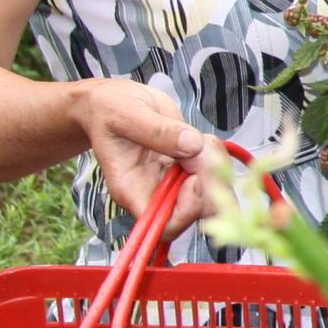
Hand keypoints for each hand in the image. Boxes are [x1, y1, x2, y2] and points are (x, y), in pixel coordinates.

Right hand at [70, 78, 226, 246]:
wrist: (114, 102)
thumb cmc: (109, 110)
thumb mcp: (128, 115)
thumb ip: (158, 131)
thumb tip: (192, 145)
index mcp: (132, 190)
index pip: (165, 225)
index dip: (189, 210)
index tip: (195, 178)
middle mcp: (154, 193)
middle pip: (195, 214)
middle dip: (212, 186)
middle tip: (208, 152)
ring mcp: (174, 182)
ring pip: (212, 194)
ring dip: (218, 168)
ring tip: (203, 140)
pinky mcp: (187, 167)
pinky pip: (215, 173)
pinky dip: (218, 157)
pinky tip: (204, 139)